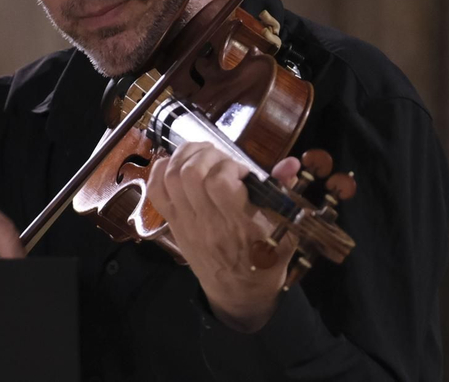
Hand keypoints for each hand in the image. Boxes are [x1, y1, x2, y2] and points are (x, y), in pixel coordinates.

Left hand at [147, 143, 301, 331]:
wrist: (239, 293)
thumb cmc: (266, 259)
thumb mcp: (285, 230)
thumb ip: (284, 193)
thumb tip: (291, 163)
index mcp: (239, 225)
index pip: (219, 183)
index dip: (229, 166)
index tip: (241, 171)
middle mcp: (208, 223)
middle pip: (191, 174)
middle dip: (207, 154)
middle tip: (221, 159)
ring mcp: (187, 223)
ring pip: (172, 178)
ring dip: (185, 156)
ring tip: (202, 154)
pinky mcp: (174, 224)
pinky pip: (156, 192)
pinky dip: (162, 170)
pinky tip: (179, 164)